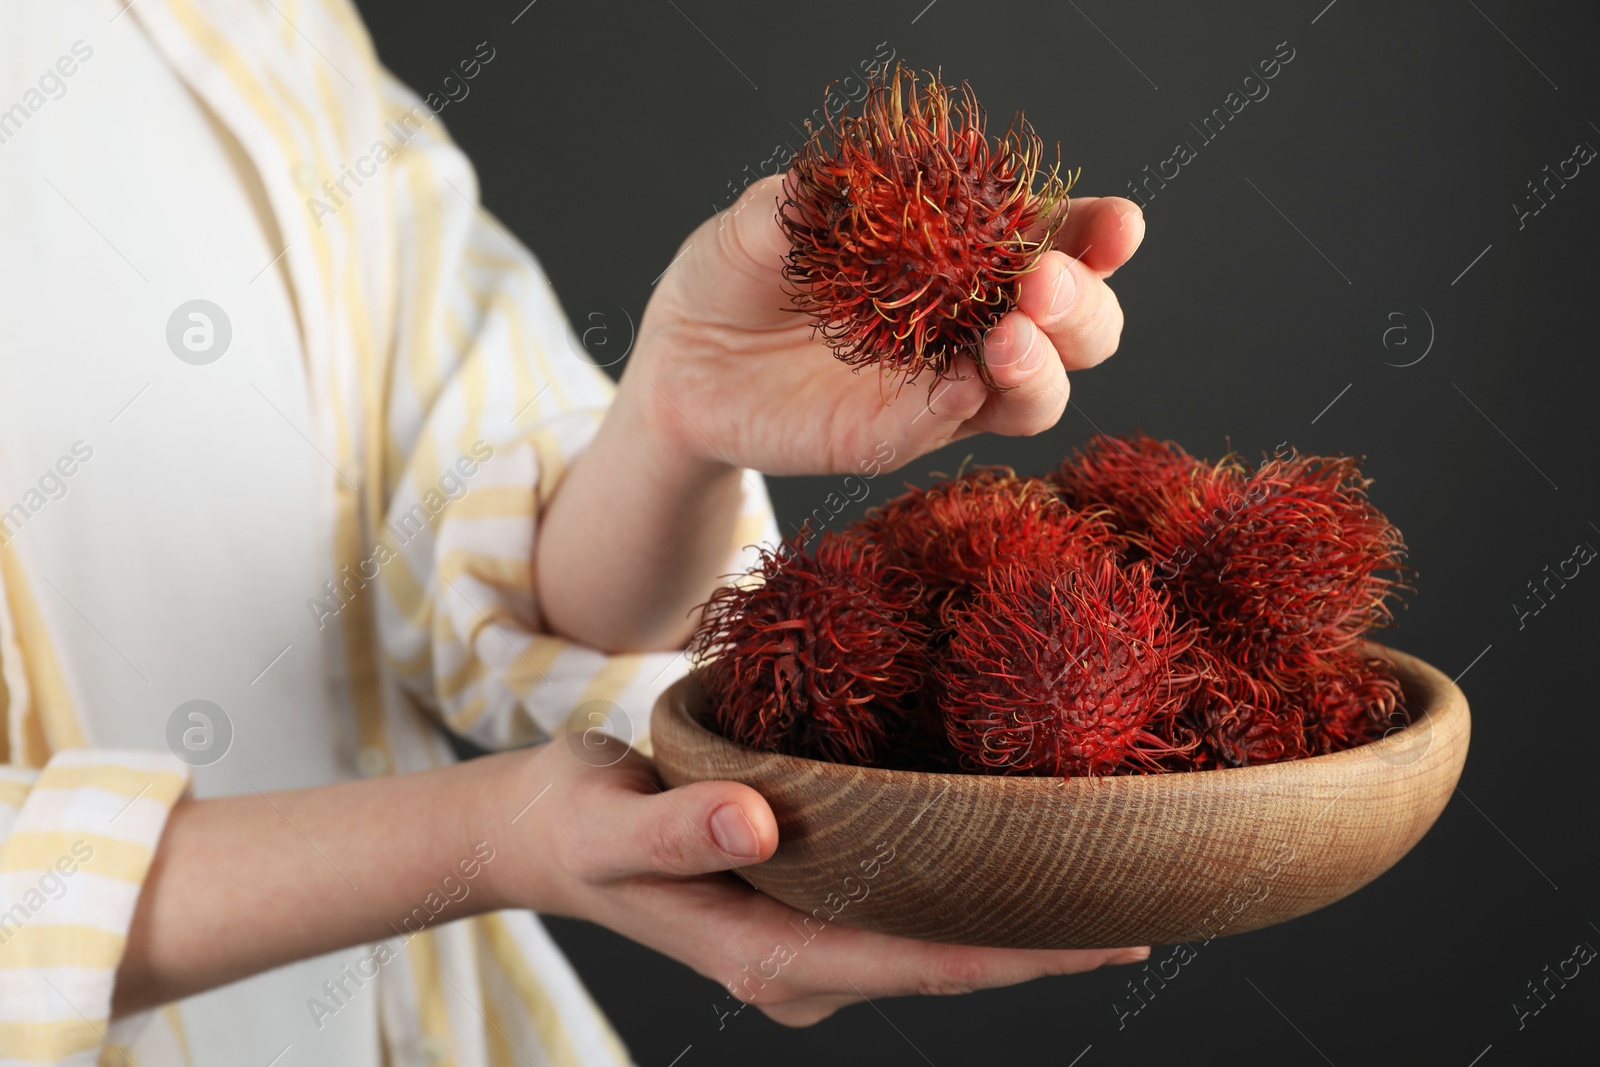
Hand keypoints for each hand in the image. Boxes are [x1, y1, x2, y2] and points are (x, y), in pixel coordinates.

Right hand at [488, 741, 1147, 1026]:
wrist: (538, 832)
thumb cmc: (574, 823)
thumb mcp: (609, 820)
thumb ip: (676, 826)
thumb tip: (757, 817)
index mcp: (770, 956)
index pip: (925, 965)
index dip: (1025, 953)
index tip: (1118, 931)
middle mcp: (801, 967)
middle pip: (948, 961)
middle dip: (1045, 939)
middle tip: (1150, 891)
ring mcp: (804, 945)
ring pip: (930, 938)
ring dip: (1010, 914)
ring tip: (1101, 866)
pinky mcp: (801, 910)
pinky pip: (900, 910)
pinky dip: (958, 886)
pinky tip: (1004, 847)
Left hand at [625, 173, 1145, 477]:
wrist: (682, 356)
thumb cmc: (741, 270)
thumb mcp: (770, 217)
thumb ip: (823, 197)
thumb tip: (880, 180)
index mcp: (969, 250)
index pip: (1061, 240)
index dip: (1100, 234)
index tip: (1117, 226)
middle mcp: (976, 321)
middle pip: (1081, 327)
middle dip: (1081, 304)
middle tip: (1042, 285)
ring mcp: (944, 388)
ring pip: (1041, 395)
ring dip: (1041, 368)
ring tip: (1005, 341)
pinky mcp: (896, 436)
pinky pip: (950, 431)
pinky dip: (963, 408)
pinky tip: (952, 388)